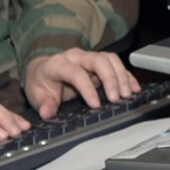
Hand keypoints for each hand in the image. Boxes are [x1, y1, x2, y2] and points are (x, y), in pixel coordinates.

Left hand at [25, 48, 139, 118]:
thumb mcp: (36, 94)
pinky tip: (134, 88)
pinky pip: (116, 64)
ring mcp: (88, 58)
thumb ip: (43, 103)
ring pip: (110, 59)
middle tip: (117, 98)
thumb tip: (47, 112)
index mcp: (58, 64)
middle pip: (98, 60)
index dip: (87, 88)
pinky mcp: (99, 63)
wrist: (43, 70)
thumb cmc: (42, 82)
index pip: (76, 73)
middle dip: (110, 79)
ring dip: (121, 76)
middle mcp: (75, 57)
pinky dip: (126, 76)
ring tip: (128, 94)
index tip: (96, 105)